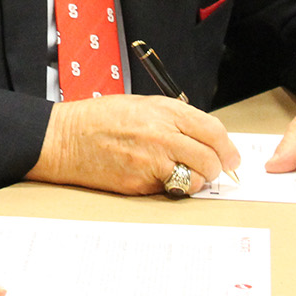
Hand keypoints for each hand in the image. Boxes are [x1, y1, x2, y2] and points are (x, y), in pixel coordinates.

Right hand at [26, 95, 240, 195]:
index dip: (227, 147)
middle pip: (210, 158)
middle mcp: (161, 134)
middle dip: (216, 168)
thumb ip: (172, 119)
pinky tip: (159, 178)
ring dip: (196, 181)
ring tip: (184, 176)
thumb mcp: (140, 105)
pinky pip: (170, 190)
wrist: (64, 138)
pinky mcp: (140, 182)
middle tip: (213, 171)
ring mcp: (151, 160)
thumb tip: (203, 138)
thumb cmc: (98, 120)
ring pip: (195, 179)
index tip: (231, 157)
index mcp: (163, 111)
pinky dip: (171, 188)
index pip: (212, 130)